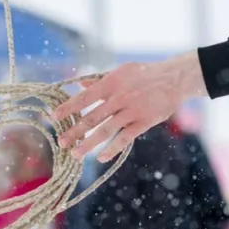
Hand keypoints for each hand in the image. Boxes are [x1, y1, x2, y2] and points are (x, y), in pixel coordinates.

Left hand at [50, 52, 206, 160]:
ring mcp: (131, 111)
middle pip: (92, 118)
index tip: (54, 117)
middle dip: (75, 132)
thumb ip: (100, 79)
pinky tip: (101, 157)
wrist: (173, 79)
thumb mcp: (121, 71)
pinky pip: (125, 138)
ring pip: (106, 131)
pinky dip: (112, 149)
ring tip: (76, 154)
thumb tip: (80, 84)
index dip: (69, 108)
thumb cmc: (145, 73)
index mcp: (111, 83)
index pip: (84, 97)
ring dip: (89, 144)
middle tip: (61, 142)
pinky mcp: (143, 122)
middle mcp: (119, 98)